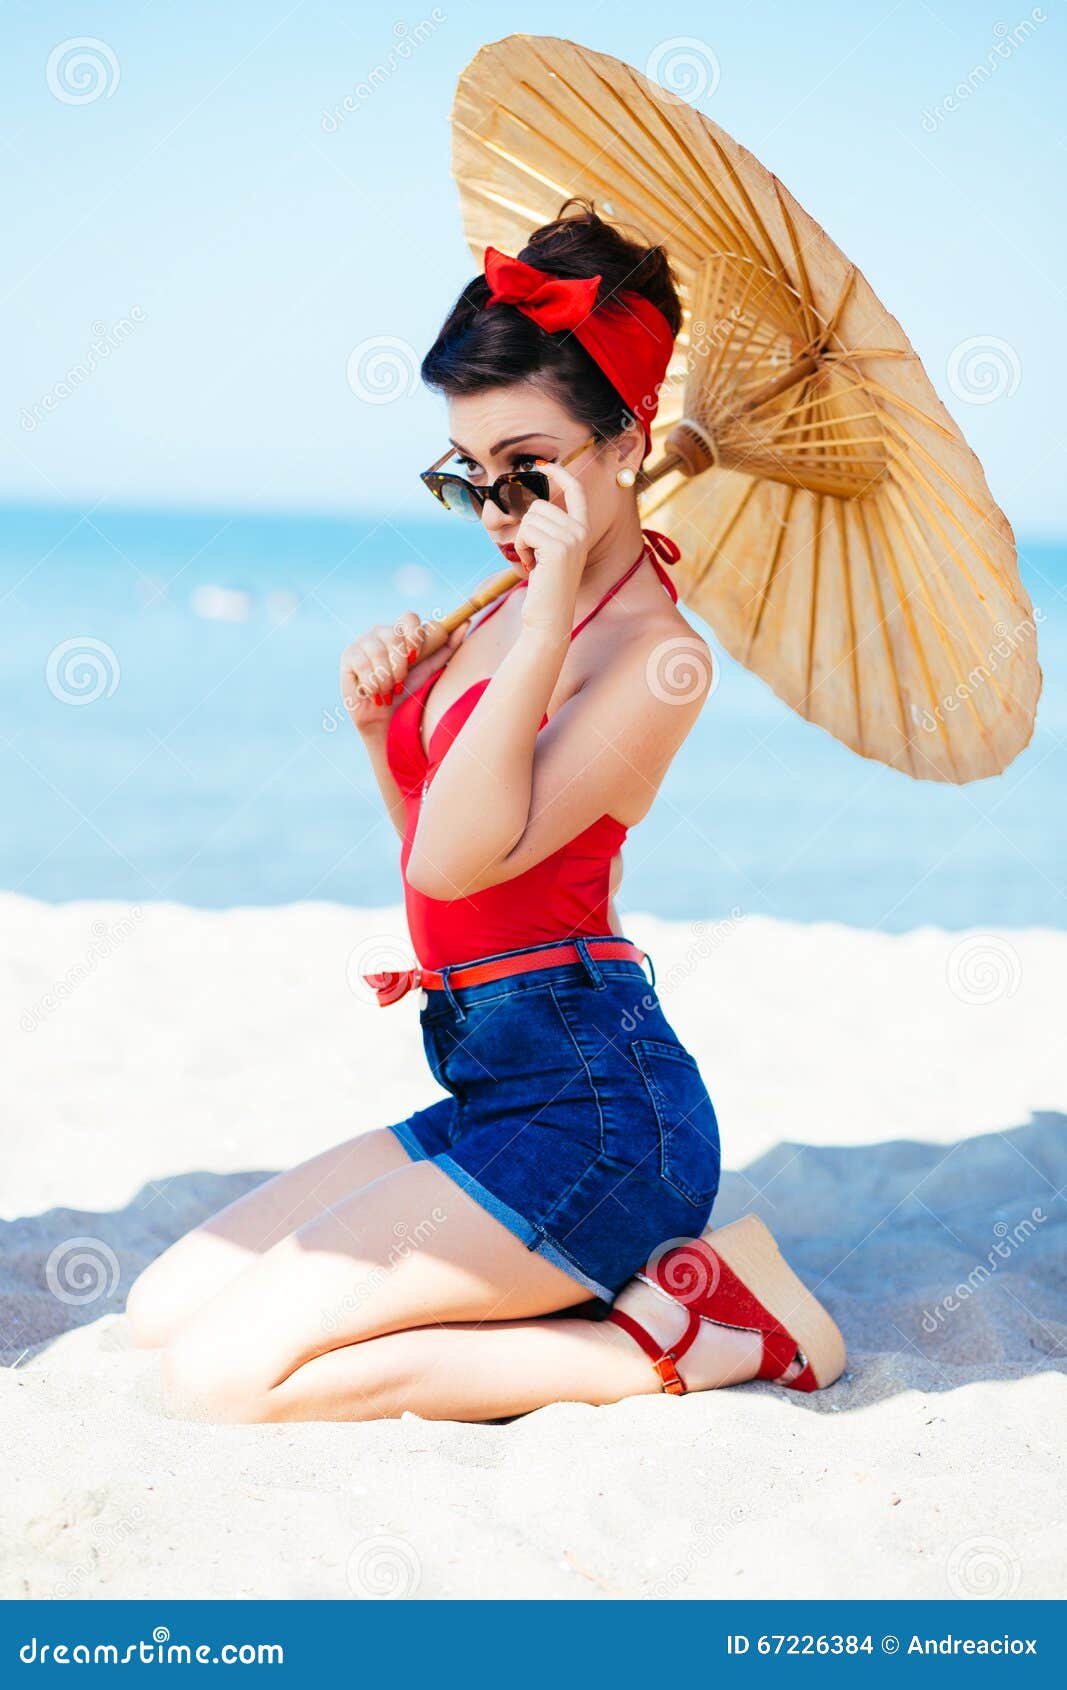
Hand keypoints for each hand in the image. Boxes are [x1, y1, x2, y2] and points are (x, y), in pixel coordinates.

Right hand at [340, 613, 469, 732]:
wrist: (386, 717)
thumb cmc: (408, 691)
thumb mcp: (431, 669)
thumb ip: (447, 646)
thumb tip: (466, 622)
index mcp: (401, 632)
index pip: (409, 617)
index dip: (413, 634)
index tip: (416, 656)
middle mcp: (381, 632)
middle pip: (393, 635)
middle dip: (399, 665)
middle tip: (399, 684)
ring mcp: (362, 642)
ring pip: (377, 650)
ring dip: (386, 677)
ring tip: (387, 690)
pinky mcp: (348, 656)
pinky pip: (362, 663)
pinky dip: (372, 682)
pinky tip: (374, 692)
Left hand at [512, 458, 589, 636]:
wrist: (549, 617)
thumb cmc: (544, 586)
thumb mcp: (549, 552)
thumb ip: (547, 528)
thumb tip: (529, 501)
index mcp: (582, 530)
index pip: (575, 491)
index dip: (560, 475)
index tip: (542, 465)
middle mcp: (581, 531)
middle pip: (540, 505)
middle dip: (526, 528)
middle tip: (533, 555)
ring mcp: (572, 538)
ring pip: (530, 518)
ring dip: (523, 540)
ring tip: (534, 561)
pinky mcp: (559, 547)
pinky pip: (526, 531)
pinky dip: (521, 547)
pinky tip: (532, 565)